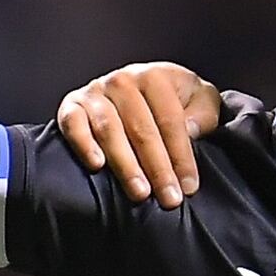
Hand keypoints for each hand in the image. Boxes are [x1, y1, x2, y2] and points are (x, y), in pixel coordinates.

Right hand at [52, 63, 224, 207]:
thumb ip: (203, 114)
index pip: (170, 121)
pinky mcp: (72, 106)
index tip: (189, 186)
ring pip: (109, 130)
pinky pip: (73, 124)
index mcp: (154, 77)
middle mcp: (122, 81)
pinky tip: (97, 166)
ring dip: (125, 165)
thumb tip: (190, 130)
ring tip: (140, 192)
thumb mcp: (200, 100)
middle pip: (141, 129)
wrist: (141, 88)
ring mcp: (94, 92)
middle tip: (168, 198)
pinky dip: (83, 143)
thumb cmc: (175, 100)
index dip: (181, 156)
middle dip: (157, 168)